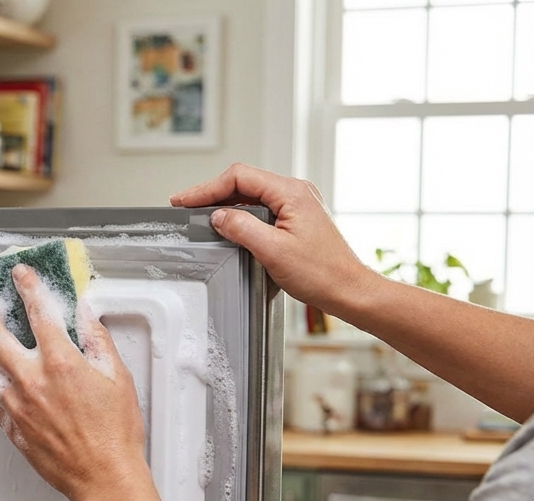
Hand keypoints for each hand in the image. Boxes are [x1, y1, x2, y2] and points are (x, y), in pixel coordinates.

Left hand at [0, 265, 148, 500]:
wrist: (104, 478)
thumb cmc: (115, 434)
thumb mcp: (117, 377)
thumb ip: (97, 340)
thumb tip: (86, 315)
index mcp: (60, 362)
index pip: (38, 312)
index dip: (27, 287)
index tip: (21, 275)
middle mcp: (31, 381)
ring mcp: (17, 405)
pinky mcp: (12, 428)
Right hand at [170, 163, 377, 313]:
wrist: (348, 290)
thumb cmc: (322, 273)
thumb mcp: (272, 251)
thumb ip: (241, 228)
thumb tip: (218, 216)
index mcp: (291, 192)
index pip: (239, 177)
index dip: (207, 187)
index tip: (185, 200)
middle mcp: (296, 192)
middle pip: (244, 182)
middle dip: (212, 192)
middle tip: (185, 204)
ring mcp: (298, 205)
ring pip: (252, 194)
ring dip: (224, 202)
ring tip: (200, 213)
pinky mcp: (296, 219)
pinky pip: (262, 207)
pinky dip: (240, 213)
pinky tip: (227, 223)